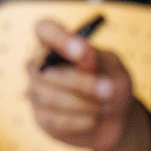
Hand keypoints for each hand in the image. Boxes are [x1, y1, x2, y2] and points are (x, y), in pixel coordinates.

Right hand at [26, 19, 150, 150]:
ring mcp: (36, 91)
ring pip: (50, 97)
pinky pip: (57, 120)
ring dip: (84, 103)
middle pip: (46, 71)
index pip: (44, 29)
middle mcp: (38, 64)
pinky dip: (81, 120)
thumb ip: (98, 58)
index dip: (58, 37)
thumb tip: (85, 54)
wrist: (115, 118)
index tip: (83, 50)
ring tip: (105, 107)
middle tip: (109, 90)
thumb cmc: (110, 83)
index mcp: (55, 43)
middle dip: (82, 83)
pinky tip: (94, 119)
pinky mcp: (42, 117)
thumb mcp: (113, 67)